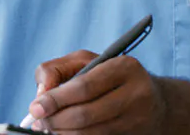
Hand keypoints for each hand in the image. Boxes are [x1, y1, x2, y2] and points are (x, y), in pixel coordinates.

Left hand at [27, 51, 167, 133]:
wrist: (154, 102)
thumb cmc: (109, 77)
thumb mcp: (86, 62)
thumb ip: (57, 70)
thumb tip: (41, 95)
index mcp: (124, 67)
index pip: (84, 87)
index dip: (56, 99)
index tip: (35, 108)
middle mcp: (136, 93)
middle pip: (85, 114)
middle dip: (55, 121)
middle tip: (38, 123)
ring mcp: (137, 119)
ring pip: (90, 133)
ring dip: (63, 133)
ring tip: (50, 128)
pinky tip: (66, 133)